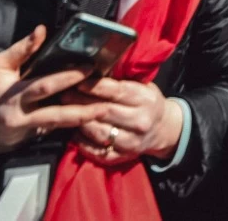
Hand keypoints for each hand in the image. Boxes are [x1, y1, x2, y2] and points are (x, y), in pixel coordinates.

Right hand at [0, 26, 109, 157]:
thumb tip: (41, 29)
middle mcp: (21, 116)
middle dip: (82, 107)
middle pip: (56, 114)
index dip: (67, 77)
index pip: (45, 86)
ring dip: (81, 120)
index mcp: (14, 95)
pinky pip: (51, 131)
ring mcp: (26, 132)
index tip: (89, 68)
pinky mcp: (28, 140)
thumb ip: (22, 49)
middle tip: (106, 100)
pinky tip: (90, 120)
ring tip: (104, 111)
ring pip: (58, 127)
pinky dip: (69, 125)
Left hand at [69, 78, 185, 164]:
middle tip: (64, 95)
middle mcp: (140, 121)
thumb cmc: (147, 102)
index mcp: (145, 99)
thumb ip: (122, 79)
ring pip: (99, 132)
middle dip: (81, 102)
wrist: (163, 129)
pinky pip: (98, 152)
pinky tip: (75, 132)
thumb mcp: (143, 85)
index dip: (95, 86)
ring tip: (67, 113)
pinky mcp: (123, 157)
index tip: (77, 81)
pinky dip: (83, 143)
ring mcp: (132, 142)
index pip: (117, 91)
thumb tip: (94, 70)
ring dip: (80, 122)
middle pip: (104, 111)